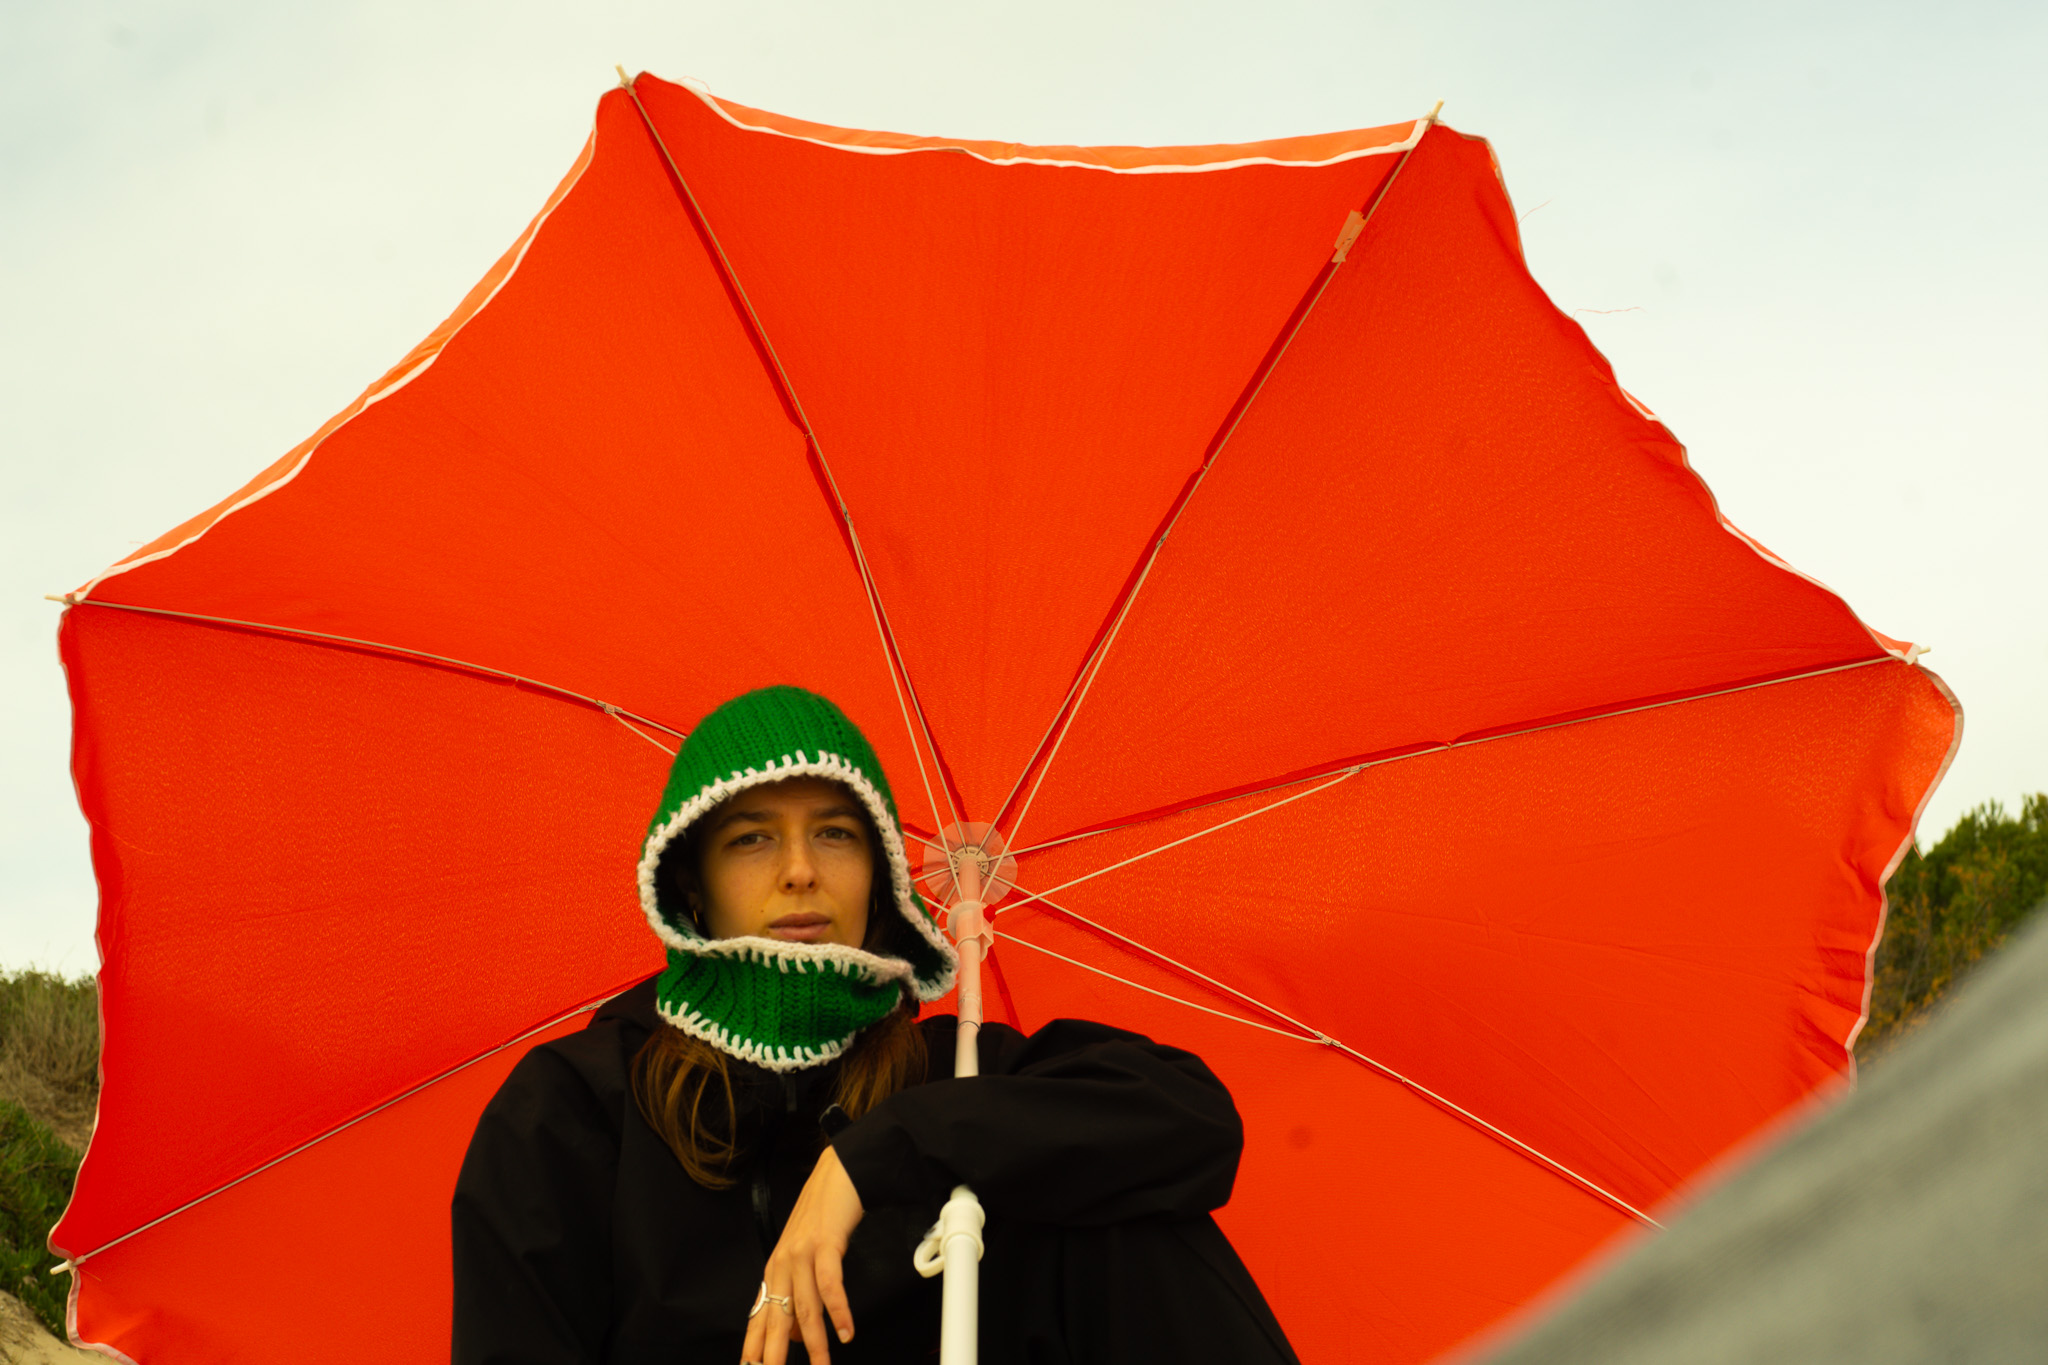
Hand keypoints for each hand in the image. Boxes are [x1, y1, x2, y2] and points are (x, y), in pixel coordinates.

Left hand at [744, 1144, 864, 1364]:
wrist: (836, 1173)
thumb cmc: (822, 1214)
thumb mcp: (803, 1255)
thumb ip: (797, 1294)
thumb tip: (795, 1335)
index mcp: (775, 1270)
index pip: (759, 1317)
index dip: (754, 1347)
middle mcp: (783, 1264)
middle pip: (776, 1319)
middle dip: (775, 1355)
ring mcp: (802, 1254)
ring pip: (805, 1309)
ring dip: (815, 1343)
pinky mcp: (824, 1244)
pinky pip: (830, 1285)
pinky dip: (839, 1311)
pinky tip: (846, 1331)